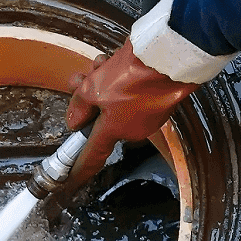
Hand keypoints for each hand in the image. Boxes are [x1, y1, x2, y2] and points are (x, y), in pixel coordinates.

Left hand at [64, 40, 200, 184]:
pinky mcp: (158, 102)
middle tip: (80, 79)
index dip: (80, 169)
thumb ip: (80, 106)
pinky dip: (122, 79)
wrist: (168, 58)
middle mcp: (132, 129)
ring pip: (113, 101)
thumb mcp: (93, 88)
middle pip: (100, 117)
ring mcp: (147, 116)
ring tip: (101, 64)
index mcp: (114, 131)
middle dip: (88, 97)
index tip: (71, 181)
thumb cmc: (132, 76)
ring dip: (102, 83)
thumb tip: (75, 122)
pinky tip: (118, 61)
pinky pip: (131, 94)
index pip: (93, 156)